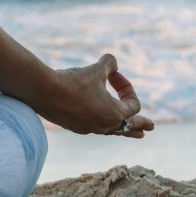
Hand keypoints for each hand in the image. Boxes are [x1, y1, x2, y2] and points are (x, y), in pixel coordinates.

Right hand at [35, 54, 153, 138]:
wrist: (44, 92)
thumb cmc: (74, 81)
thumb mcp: (96, 69)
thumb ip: (109, 64)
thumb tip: (113, 62)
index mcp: (115, 114)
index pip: (133, 104)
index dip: (127, 86)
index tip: (113, 74)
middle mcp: (104, 126)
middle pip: (129, 127)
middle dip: (141, 124)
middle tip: (151, 127)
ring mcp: (90, 129)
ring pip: (113, 131)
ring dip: (124, 129)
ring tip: (135, 133)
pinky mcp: (76, 127)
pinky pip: (96, 127)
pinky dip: (103, 123)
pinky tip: (101, 122)